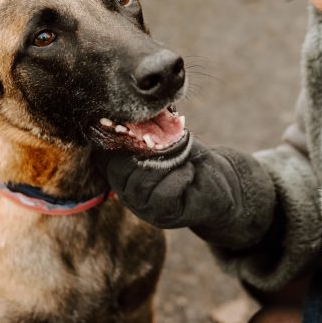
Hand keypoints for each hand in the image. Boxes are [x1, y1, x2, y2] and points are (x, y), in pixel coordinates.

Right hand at [99, 139, 275, 249]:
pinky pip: (163, 194)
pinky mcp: (163, 216)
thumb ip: (147, 126)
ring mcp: (142, 207)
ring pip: (140, 183)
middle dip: (145, 150)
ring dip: (165, 163)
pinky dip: (179, 177)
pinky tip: (189, 172)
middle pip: (119, 169)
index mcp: (120, 170)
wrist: (218, 181)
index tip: (140, 124)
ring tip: (181, 156)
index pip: (102, 156)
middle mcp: (125, 192)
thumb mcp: (167, 136)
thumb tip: (132, 106)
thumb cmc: (189, 157)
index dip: (117, 137)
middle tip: (169, 142)